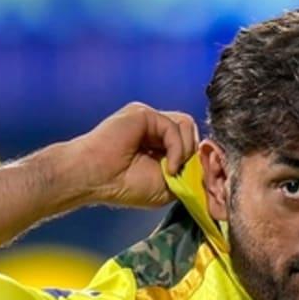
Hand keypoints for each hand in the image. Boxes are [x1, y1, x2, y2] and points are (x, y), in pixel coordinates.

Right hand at [65, 102, 198, 207]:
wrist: (95, 178)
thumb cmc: (124, 186)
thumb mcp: (167, 187)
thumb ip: (186, 173)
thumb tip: (203, 164)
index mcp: (158, 144)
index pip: (189, 142)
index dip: (195, 159)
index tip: (192, 179)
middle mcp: (154, 129)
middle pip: (191, 131)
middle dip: (192, 155)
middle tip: (179, 175)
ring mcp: (149, 119)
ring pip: (186, 125)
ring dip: (185, 151)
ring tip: (171, 170)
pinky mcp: (143, 113)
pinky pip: (175, 126)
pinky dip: (177, 149)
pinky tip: (167, 167)